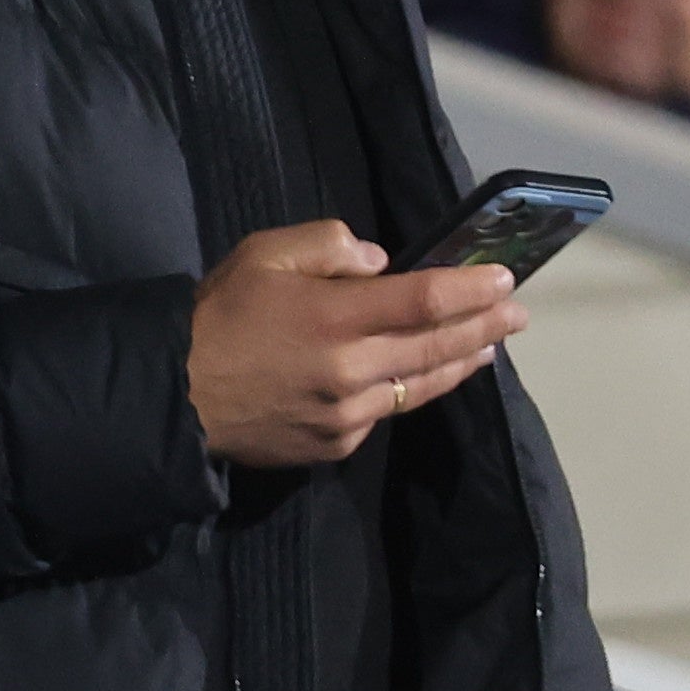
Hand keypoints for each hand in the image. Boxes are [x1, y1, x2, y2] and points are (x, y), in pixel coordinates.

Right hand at [186, 221, 522, 470]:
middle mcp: (350, 369)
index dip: (470, 289)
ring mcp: (346, 414)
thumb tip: (379, 262)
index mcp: (333, 317)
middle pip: (436, 347)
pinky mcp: (335, 445)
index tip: (505, 278)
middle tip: (518, 314)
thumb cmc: (215, 316)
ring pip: (419, 387)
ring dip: (459, 364)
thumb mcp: (261, 255)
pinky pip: (382, 414)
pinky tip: (416, 379)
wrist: (171, 397)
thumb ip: (325, 245)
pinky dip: (404, 392)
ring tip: (487, 347)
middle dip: (484, 326)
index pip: (424, 300)